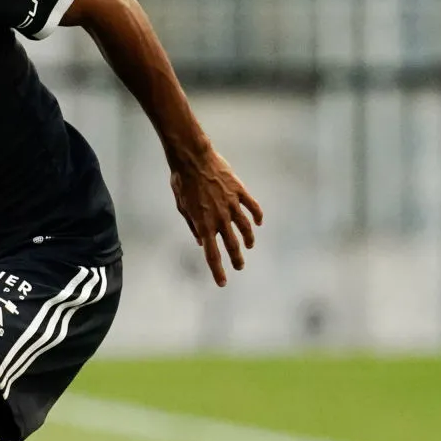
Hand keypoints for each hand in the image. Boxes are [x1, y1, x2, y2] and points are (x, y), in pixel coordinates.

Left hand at [170, 150, 263, 286]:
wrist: (192, 158)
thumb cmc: (182, 182)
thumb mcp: (182, 207)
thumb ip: (193, 225)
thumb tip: (200, 241)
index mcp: (203, 224)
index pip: (212, 255)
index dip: (218, 271)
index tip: (222, 282)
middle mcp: (220, 218)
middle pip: (231, 245)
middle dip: (236, 259)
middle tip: (240, 267)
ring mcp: (231, 205)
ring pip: (245, 228)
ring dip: (248, 240)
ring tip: (249, 246)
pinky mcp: (239, 191)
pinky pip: (253, 207)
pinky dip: (257, 216)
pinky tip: (259, 223)